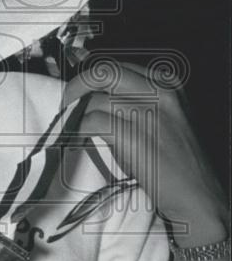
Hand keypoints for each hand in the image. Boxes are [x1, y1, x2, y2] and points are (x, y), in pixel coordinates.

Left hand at [64, 62, 227, 243]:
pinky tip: (78, 138)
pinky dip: (79, 130)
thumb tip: (91, 93)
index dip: (91, 78)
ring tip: (73, 127)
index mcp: (167, 82)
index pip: (116, 66)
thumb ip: (132, 99)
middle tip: (65, 102)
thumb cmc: (172, 159)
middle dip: (77, 86)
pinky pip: (93, 122)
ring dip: (78, 116)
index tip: (78, 90)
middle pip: (103, 73)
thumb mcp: (160, 117)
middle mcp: (160, 91)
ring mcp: (149, 113)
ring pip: (95, 101)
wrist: (196, 194)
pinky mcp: (136, 136)